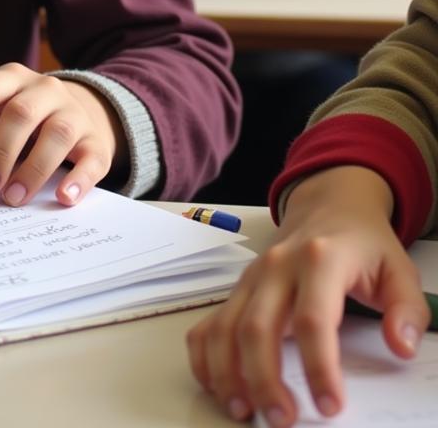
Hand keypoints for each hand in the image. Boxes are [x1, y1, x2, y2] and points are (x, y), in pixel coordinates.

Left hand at [0, 63, 125, 206]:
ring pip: (56, 134)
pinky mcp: (95, 141)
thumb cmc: (13, 114)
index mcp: (8, 79)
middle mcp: (42, 90)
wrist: (77, 110)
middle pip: (20, 114)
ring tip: (14, 198)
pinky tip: (64, 197)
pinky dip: (79, 178)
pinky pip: (92, 157)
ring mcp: (72, 114)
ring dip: (34, 168)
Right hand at [186, 166, 428, 425]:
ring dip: (228, 372)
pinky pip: (209, 322)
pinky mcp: (238, 289)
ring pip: (226, 326)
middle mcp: (276, 267)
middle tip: (280, 419)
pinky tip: (215, 383)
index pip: (313, 319)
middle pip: (258, 327)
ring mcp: (251, 278)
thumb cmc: (362, 243)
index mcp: (319, 260)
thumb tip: (400, 346)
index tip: (330, 405)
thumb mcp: (399, 269)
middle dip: (263, 378)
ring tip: (242, 410)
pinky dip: (204, 354)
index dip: (319, 366)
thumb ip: (407, 309)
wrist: (328, 206)